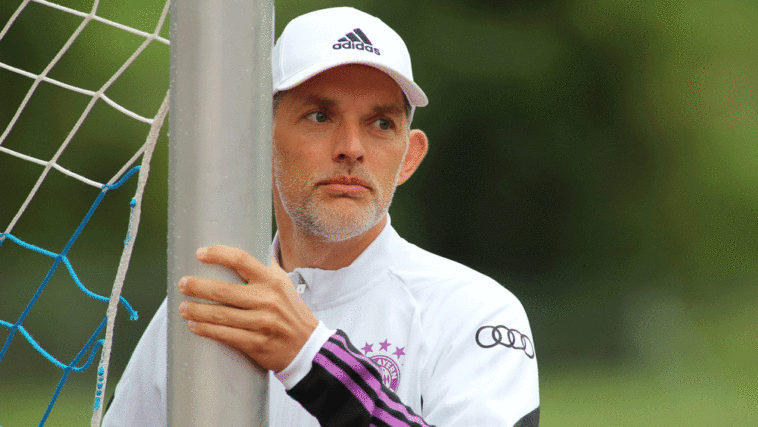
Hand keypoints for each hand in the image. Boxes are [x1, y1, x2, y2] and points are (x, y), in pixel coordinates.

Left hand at [177, 245, 318, 371]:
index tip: (200, 253)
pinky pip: (225, 335)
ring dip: (197, 310)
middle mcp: (267, 300)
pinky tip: (194, 326)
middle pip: (223, 290)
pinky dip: (206, 330)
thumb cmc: (291, 312)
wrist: (308, 347)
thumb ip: (266, 268)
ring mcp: (262, 323)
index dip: (218, 254)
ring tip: (183, 307)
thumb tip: (244, 248)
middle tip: (183, 284)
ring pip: (220, 315)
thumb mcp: (284, 285)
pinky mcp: (256, 344)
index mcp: (272, 281)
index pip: (242, 260)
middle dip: (197, 286)